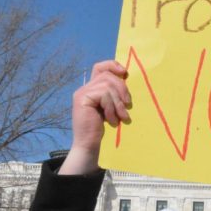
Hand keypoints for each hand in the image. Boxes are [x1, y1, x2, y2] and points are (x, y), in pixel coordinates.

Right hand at [60, 60, 130, 174]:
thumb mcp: (112, 108)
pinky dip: (112, 108)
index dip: (113, 66)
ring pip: (107, 85)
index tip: (125, 74)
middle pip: (108, 75)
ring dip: (118, 102)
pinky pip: (103, 94)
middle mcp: (85, 88)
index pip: (100, 67)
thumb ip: (115, 95)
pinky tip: (112, 121)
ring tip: (121, 117)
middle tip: (128, 105)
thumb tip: (128, 81)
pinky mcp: (82, 99)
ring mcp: (82, 93)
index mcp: (92, 88)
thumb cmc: (103, 130)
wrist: (90, 145)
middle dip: (122, 88)